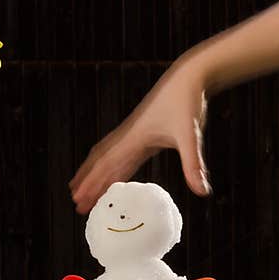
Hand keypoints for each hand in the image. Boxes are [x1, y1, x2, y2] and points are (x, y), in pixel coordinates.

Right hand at [69, 55, 212, 213]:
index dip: (93, 182)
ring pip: (106, 156)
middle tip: (76, 203)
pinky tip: (107, 170)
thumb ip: (193, 164)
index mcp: (136, 137)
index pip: (108, 164)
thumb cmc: (188, 101)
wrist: (188, 76)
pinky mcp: (140, 131)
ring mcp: (132, 132)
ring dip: (93, 173)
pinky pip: (118, 151)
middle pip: (102, 162)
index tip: (80, 197)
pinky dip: (107, 164)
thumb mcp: (191, 136)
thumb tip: (202, 191)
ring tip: (80, 188)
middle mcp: (129, 134)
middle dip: (88, 183)